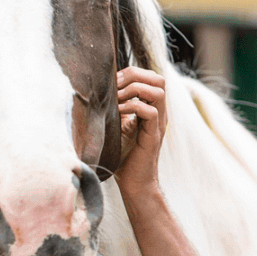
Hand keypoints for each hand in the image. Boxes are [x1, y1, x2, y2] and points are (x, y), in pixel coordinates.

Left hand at [114, 66, 166, 193]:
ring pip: (158, 92)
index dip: (131, 73)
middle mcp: (158, 113)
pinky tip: (118, 112)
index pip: (150, 76)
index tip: (111, 82)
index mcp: (150, 107)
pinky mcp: (153, 136)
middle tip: (114, 87)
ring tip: (116, 99)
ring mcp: (157, 124)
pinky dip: (132, 107)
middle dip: (134, 76)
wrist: (132, 183)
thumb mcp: (116, 124)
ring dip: (134, 90)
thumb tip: (98, 88)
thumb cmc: (121, 155)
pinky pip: (151, 112)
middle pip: (158, 79)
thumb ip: (115, 106)